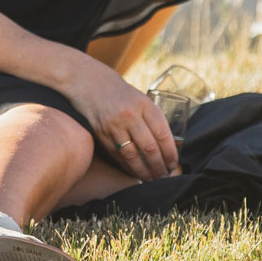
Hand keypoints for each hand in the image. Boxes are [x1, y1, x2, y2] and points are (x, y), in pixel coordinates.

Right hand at [60, 55, 178, 180]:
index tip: (173, 164)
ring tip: (151, 179)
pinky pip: (117, 155)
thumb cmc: (119, 92)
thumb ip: (151, 118)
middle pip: (149, 148)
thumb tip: (166, 146)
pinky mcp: (100, 133)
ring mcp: (113, 125)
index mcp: (144, 105)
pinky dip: (127, 166)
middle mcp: (129, 115)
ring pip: (132, 156)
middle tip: (164, 176)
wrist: (88, 81)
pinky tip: (134, 172)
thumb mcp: (140, 99)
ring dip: (143, 171)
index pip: (162, 134)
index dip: (170, 153)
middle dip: (159, 166)